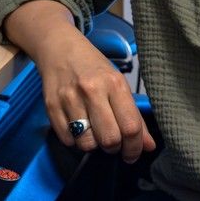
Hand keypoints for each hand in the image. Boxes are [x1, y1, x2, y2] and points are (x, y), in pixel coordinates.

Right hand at [2, 0, 155, 162]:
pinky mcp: (51, 106)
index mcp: (114, 83)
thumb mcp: (117, 83)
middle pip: (110, 139)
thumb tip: (148, 146)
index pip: (130, 127)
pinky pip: (67, 140)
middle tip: (112, 142)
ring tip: (93, 131)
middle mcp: (92, 90)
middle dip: (114, 148)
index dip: (135, 148)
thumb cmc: (92, 67)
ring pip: (87, 144)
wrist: (59, 47)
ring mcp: (69, 98)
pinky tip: (77, 126)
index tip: (132, 153)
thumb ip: (134, 116)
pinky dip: (74, 140)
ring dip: (93, 144)